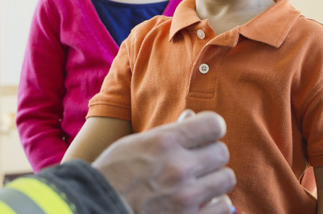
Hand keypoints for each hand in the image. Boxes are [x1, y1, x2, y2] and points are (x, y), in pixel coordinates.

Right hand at [93, 110, 235, 213]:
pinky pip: (225, 206)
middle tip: (197, 164)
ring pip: (226, 178)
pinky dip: (216, 204)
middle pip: (222, 152)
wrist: (96, 209)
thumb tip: (192, 117)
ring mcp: (186, 197)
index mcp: (164, 142)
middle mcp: (178, 167)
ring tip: (199, 184)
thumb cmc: (114, 176)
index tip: (204, 137)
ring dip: (214, 180)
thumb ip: (169, 132)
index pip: (214, 124)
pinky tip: (200, 202)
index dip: (211, 130)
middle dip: (211, 156)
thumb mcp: (135, 144)